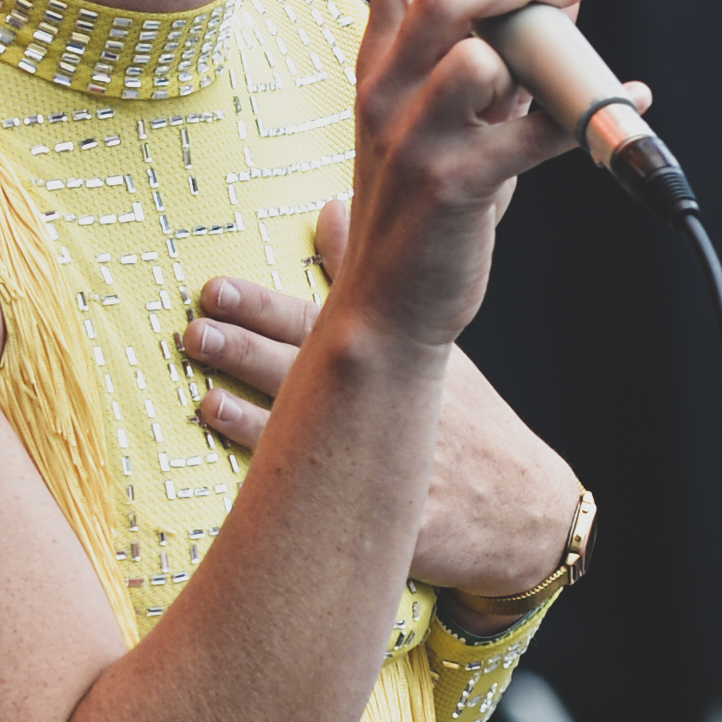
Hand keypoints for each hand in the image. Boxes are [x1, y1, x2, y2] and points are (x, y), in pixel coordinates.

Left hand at [191, 202, 586, 596]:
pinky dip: (288, 481)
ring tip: (203, 391)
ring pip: (312, 431)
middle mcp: (392, 400)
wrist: (525, 508)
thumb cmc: (473, 422)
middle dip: (248, 349)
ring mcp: (393, 457)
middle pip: (309, 370)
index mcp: (397, 355)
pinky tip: (251, 473)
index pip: (321, 323)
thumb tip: (329, 207)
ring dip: (251, 413)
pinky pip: (332, 499)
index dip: (264, 308)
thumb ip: (371, 276)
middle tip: (197, 330)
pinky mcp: (397, 515)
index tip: (215, 290)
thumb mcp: (433, 341)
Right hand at [340, 0, 595, 349]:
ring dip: (541, 51)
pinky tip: (618, 110)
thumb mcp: (438, 119)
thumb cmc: (422, 205)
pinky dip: (587, 117)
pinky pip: (533, 134)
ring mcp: (413, 139)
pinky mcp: (453, 187)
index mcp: (379, 60)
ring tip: (570, 67)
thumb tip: (556, 9)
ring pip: (477, 56)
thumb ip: (485, 63)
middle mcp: (384, 90)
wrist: (389, 302)